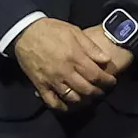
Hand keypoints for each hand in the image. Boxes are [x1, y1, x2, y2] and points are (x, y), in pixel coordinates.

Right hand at [12, 17, 127, 111]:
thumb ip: (91, 47)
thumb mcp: (74, 32)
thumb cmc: (52, 30)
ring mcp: (52, 80)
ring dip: (83, 101)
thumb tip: (106, 60)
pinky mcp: (40, 85)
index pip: (96, 76)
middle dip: (98, 93)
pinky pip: (52, 102)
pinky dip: (62, 107)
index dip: (107, 81)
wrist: (25, 32)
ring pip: (72, 98)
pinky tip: (68, 105)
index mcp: (75, 57)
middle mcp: (65, 71)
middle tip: (102, 91)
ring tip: (88, 98)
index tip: (112, 82)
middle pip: (86, 89)